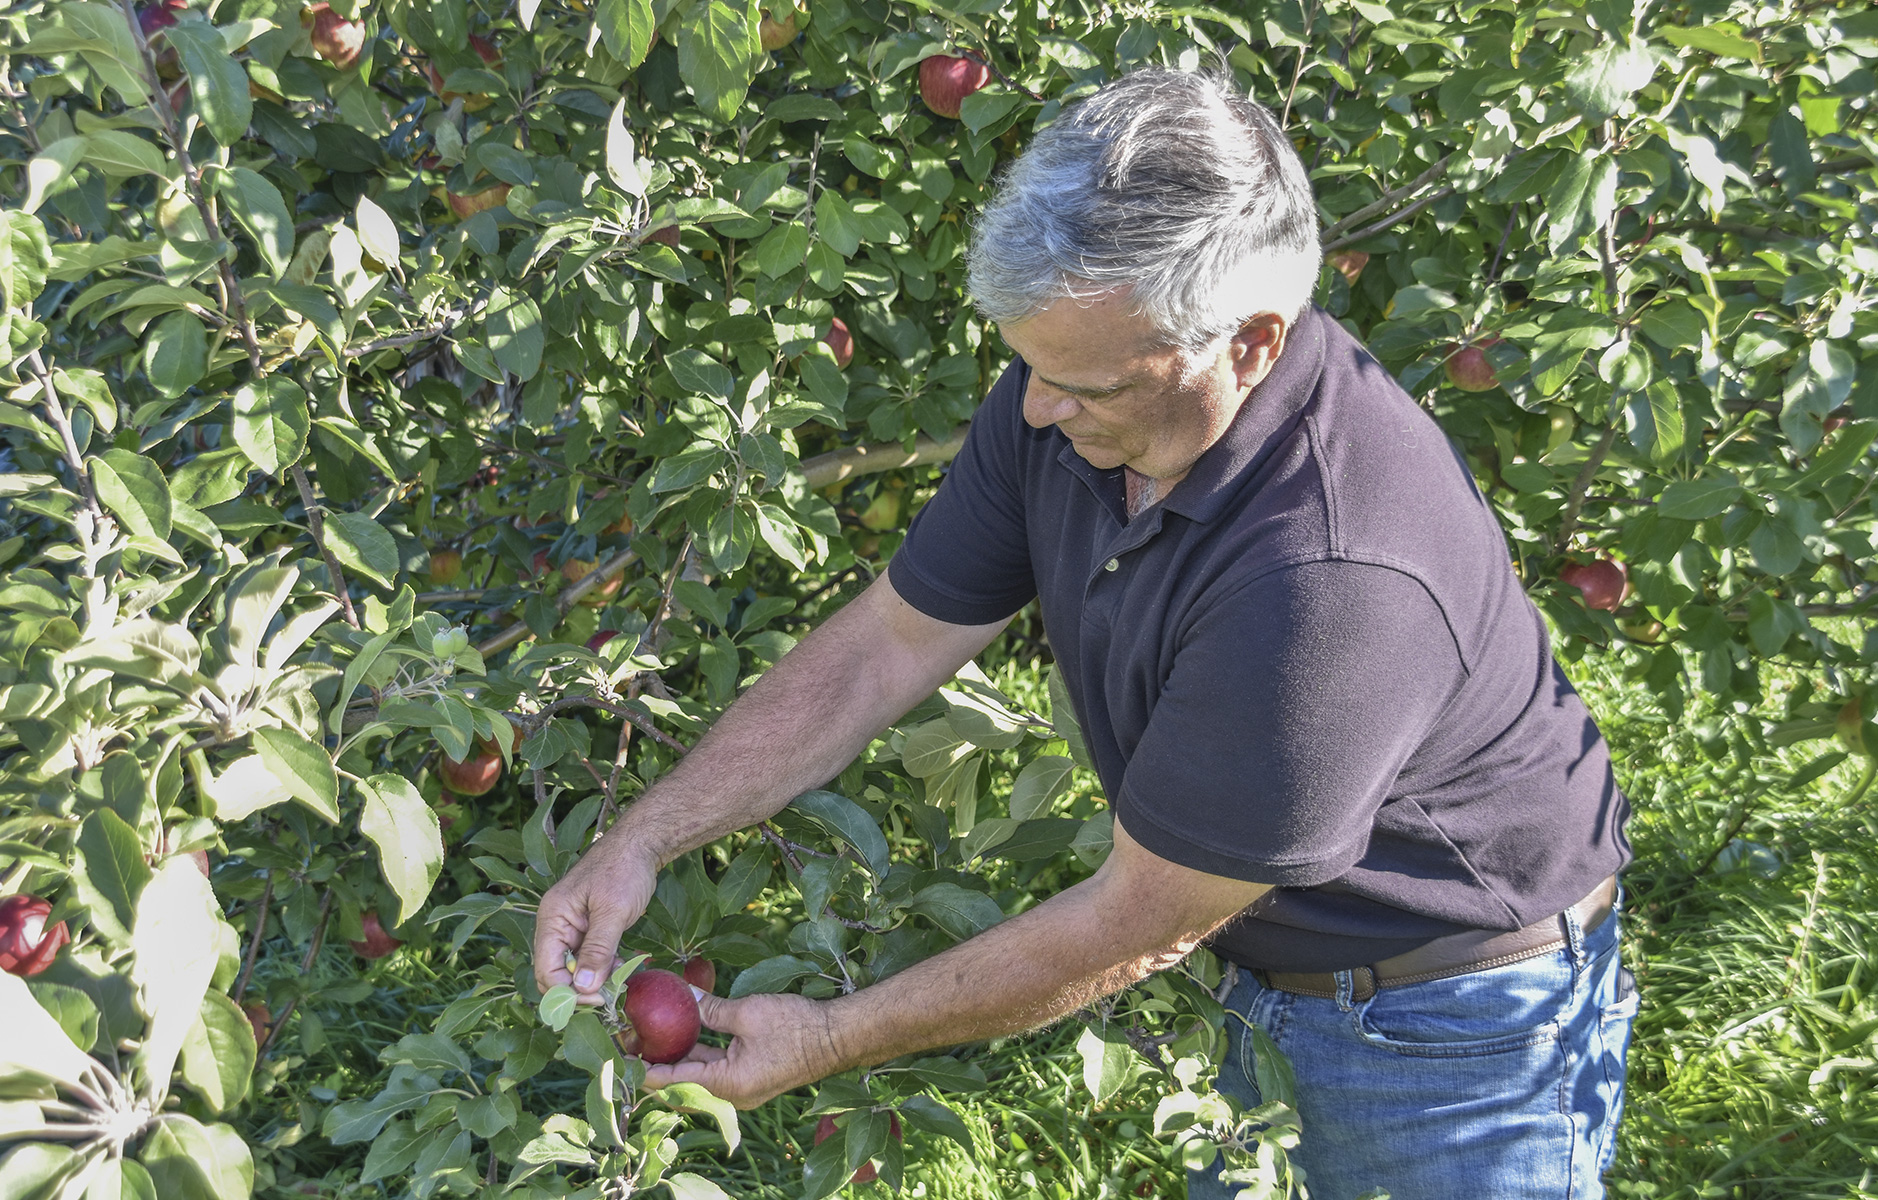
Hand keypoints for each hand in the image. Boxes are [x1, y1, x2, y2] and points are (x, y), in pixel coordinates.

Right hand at [533, 833, 659, 1000]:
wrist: (641, 844)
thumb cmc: (624, 870)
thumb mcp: (613, 911)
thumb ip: (598, 949)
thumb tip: (583, 987)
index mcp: (552, 918)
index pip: (546, 969)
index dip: (568, 992)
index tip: (598, 1000)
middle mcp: (556, 925)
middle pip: (556, 972)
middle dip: (579, 989)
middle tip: (608, 997)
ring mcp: (572, 926)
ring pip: (574, 968)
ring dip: (594, 979)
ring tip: (619, 980)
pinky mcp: (589, 927)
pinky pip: (589, 956)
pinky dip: (602, 966)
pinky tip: (621, 966)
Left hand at [641, 992, 845, 1108]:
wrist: (837, 1037)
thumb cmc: (796, 1027)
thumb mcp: (747, 1013)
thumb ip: (711, 1009)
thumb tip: (682, 996)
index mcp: (728, 1084)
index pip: (674, 1079)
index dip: (644, 1067)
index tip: (618, 1055)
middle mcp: (732, 1093)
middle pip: (684, 1079)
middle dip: (657, 1059)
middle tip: (629, 1038)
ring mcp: (742, 1087)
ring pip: (700, 1072)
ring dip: (678, 1054)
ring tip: (649, 1034)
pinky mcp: (751, 1076)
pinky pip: (717, 1066)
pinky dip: (700, 1051)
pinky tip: (684, 1032)